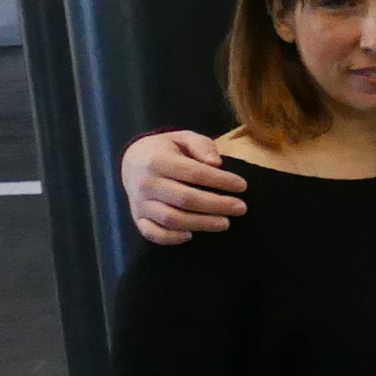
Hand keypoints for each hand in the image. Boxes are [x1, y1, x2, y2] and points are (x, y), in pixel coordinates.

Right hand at [124, 130, 245, 246]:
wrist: (132, 160)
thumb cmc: (166, 149)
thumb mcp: (184, 138)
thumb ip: (201, 145)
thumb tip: (216, 164)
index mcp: (157, 160)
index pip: (194, 173)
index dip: (221, 181)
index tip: (242, 185)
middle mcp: (146, 183)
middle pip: (185, 199)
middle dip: (217, 205)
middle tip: (241, 208)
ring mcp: (139, 203)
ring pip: (172, 219)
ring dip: (201, 224)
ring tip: (225, 223)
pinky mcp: (137, 217)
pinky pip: (152, 233)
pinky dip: (171, 238)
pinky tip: (191, 235)